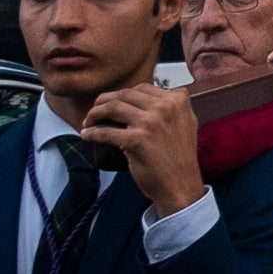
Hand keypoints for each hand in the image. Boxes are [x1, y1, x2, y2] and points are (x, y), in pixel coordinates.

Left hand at [83, 83, 205, 214]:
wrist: (180, 185)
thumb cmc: (180, 159)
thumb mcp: (186, 123)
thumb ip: (173, 107)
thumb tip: (150, 99)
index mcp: (177, 100)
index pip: (142, 88)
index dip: (123, 95)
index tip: (112, 103)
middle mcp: (165, 107)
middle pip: (125, 95)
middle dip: (104, 101)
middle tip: (94, 111)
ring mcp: (150, 123)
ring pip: (113, 107)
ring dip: (95, 113)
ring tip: (88, 122)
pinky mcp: (136, 140)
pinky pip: (106, 132)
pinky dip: (92, 133)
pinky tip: (86, 135)